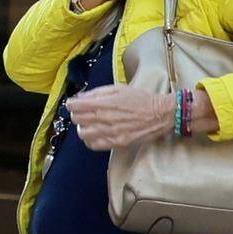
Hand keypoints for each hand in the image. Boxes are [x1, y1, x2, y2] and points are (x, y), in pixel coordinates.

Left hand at [67, 81, 215, 149]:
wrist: (160, 114)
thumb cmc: (140, 99)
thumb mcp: (118, 88)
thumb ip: (97, 93)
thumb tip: (79, 97)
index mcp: (104, 103)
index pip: (75, 106)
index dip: (71, 104)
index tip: (73, 104)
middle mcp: (105, 118)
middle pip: (76, 119)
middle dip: (77, 114)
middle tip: (83, 113)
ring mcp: (110, 132)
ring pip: (82, 133)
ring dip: (83, 128)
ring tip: (89, 124)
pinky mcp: (117, 142)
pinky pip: (93, 145)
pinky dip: (90, 140)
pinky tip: (95, 134)